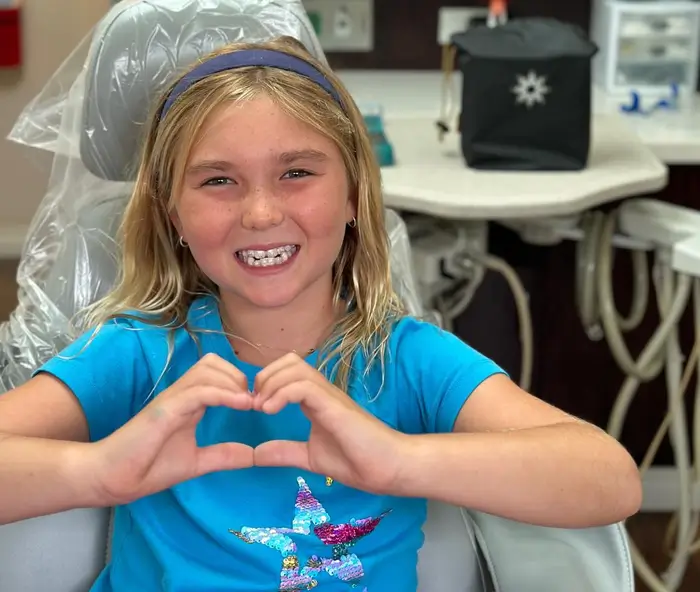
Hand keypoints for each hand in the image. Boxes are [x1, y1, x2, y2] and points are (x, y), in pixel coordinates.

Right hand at [91, 353, 254, 504]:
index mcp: (188, 402)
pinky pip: (199, 391)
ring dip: (233, 383)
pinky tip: (242, 405)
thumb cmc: (147, 468)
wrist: (111, 479)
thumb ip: (223, 456)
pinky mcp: (165, 409)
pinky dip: (223, 394)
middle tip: (255, 402)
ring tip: (250, 403)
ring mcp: (172, 399)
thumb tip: (253, 456)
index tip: (258, 404)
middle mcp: (180, 394)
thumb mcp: (195, 462)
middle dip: (238, 377)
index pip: (216, 373)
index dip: (239, 382)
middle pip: (213, 363)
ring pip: (208, 371)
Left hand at [251, 353, 406, 494]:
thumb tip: (256, 453)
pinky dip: (281, 393)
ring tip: (263, 408)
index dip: (265, 382)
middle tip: (254, 404)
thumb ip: (284, 452)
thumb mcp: (310, 457)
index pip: (287, 371)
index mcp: (315, 400)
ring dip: (271, 383)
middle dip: (264, 376)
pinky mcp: (334, 405)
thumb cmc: (357, 461)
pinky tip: (271, 411)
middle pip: (289, 361)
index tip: (254, 408)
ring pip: (294, 367)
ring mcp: (329, 395)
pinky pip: (303, 385)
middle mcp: (321, 391)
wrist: (388, 469)